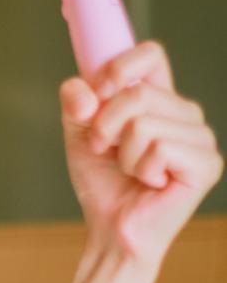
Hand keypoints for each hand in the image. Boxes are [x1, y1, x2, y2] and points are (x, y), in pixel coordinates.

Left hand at [59, 39, 222, 270]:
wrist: (110, 227)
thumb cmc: (103, 181)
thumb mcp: (79, 132)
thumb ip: (76, 102)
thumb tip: (84, 91)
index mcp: (159, 97)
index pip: (151, 54)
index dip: (122, 66)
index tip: (101, 90)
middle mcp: (185, 112)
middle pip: (139, 93)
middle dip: (106, 125)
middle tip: (106, 149)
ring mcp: (199, 138)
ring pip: (145, 123)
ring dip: (124, 153)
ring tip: (131, 169)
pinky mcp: (206, 164)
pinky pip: (160, 148)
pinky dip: (141, 168)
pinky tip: (150, 182)